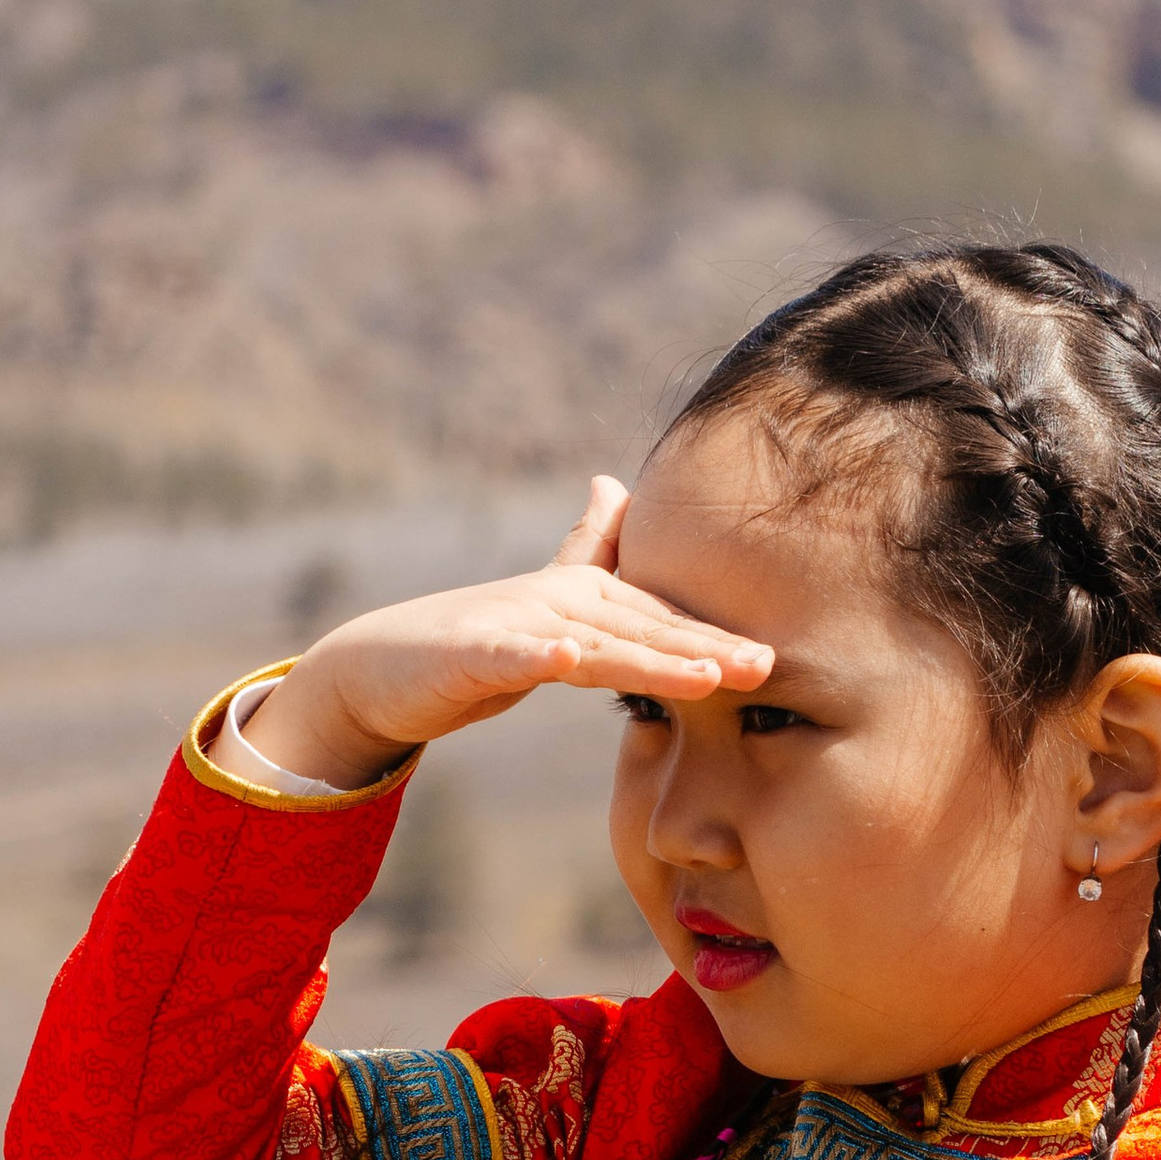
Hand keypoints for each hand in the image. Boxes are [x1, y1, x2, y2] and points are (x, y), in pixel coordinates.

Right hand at [241, 477, 772, 789]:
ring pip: (597, 643)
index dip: (719, 636)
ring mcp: (516, 623)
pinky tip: (573, 657)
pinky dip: (544, 654)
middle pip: (644, 628)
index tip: (779, 657)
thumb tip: (614, 484)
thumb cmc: (469, 646)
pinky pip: (514, 655)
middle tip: (770, 667)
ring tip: (707, 675)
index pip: (662, 622)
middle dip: (708, 649)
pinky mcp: (473, 650)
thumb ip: (584, 553)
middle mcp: (559, 601)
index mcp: (583, 598)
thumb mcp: (541, 607)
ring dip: (652, 657)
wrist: (381, 668)